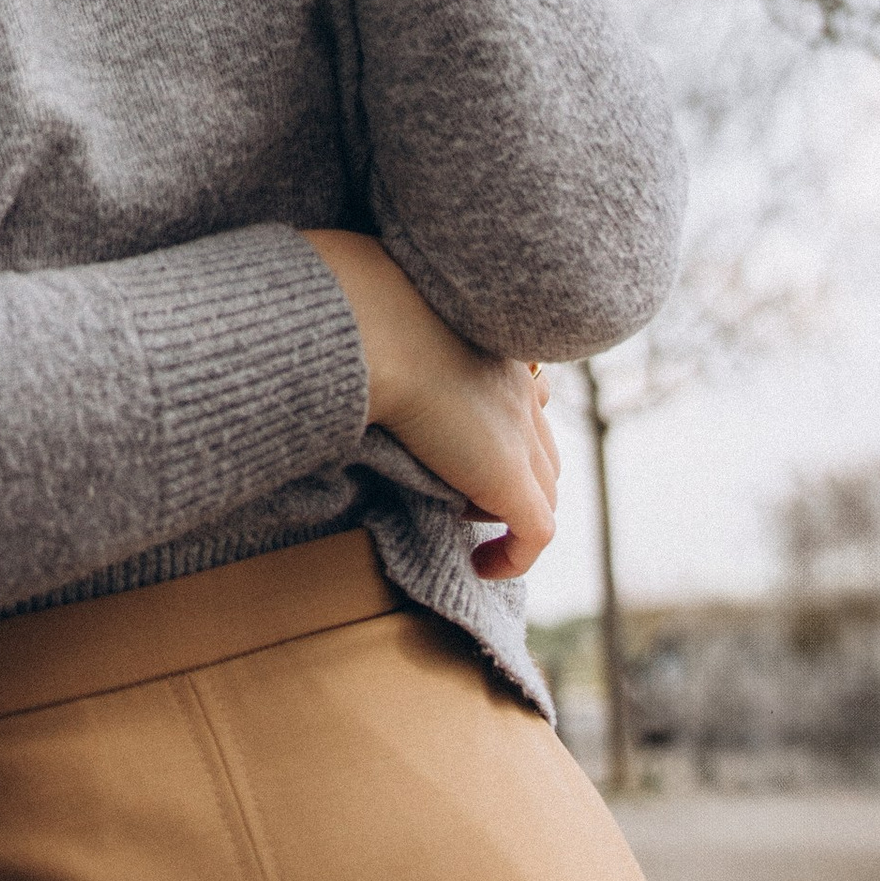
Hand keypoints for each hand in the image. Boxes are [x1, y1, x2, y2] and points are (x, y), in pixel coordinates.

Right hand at [300, 231, 560, 581]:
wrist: (375, 327)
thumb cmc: (360, 313)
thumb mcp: (379, 317)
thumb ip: (383, 339)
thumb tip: (337, 342)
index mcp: (493, 341)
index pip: (526, 395)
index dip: (506, 428)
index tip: (466, 445)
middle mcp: (517, 382)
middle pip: (541, 447)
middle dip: (514, 477)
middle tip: (461, 493)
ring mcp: (519, 429)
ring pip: (542, 490)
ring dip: (505, 513)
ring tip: (459, 522)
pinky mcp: (507, 475)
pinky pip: (536, 533)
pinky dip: (514, 556)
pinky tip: (481, 567)